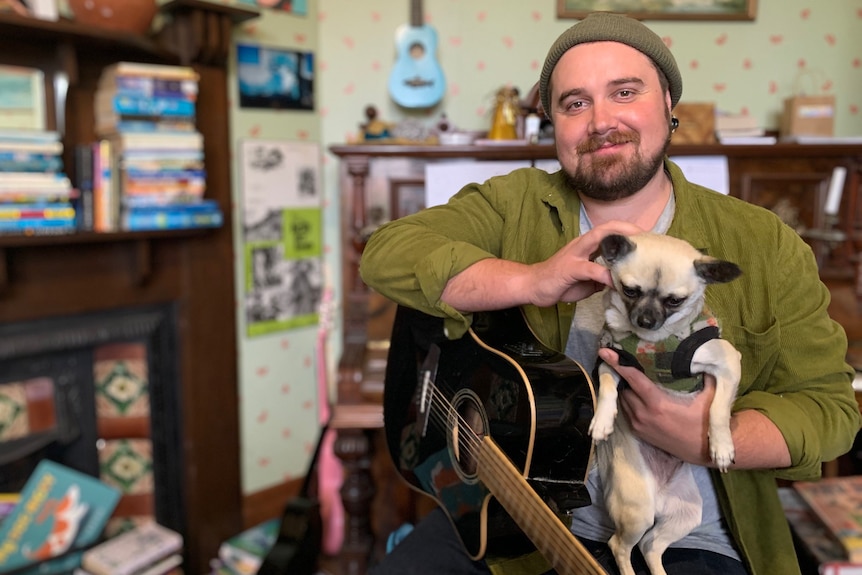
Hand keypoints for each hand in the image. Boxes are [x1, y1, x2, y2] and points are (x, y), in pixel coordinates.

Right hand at [528, 221, 642, 306]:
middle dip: (629, 229)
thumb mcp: (587, 280)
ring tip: (639, 250)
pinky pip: (590, 269)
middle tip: (650, 238)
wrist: (533, 286)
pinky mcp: (569, 268)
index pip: (610, 231)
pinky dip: (605, 274)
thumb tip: (622, 281)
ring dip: (620, 241)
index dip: (630, 231)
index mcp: (587, 246)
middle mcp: (582, 245)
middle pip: (607, 228)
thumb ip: (604, 276)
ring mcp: (575, 254)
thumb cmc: (560, 282)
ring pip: (599, 238)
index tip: (649, 238)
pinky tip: (616, 281)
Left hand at [599, 347, 714, 465]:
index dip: (619, 364)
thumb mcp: (709, 398)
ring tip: (630, 376)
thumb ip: (705, 376)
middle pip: (623, 388)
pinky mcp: (639, 433)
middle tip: (624, 361)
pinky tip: (635, 394)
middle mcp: (643, 414)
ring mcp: (638, 425)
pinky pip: (626, 412)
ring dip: (625, 389)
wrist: (705, 452)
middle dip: (622, 375)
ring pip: (622, 400)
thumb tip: (701, 355)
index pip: (633, 379)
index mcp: (657, 404)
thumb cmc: (706, 423)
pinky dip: (628, 401)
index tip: (604, 352)